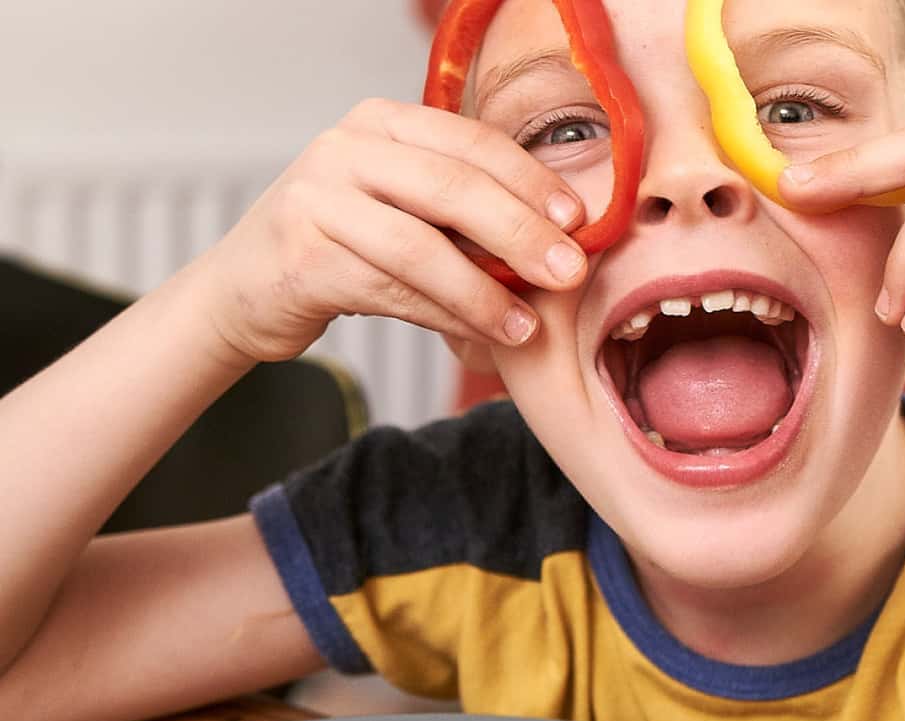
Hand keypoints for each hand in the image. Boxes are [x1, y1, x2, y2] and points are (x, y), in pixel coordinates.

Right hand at [196, 98, 589, 364]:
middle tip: (570, 271)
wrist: (246, 288)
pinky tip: (482, 335)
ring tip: (528, 325)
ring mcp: (315, 200)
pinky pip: (392, 292)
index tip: (579, 218)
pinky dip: (445, 316)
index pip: (471, 141)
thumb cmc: (346, 244)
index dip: (531, 180)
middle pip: (451, 188)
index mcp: (381, 122)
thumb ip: (464, 206)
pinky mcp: (302, 259)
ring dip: (485, 292)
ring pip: (421, 248)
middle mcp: (343, 150)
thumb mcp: (402, 204)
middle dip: (521, 232)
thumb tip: (562, 233)